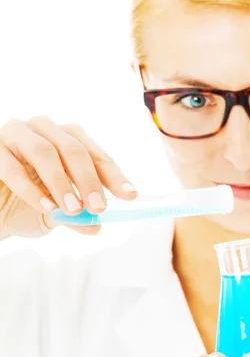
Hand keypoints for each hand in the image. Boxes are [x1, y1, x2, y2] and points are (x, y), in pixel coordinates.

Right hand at [0, 116, 136, 239]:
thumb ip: (75, 217)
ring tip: (72, 209)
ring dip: (61, 182)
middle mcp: (44, 131)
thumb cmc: (23, 206)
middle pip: (73, 148)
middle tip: (98, 207)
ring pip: (44, 151)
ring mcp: (17, 135)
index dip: (114, 175)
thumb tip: (96, 225)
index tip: (130, 195)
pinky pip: (13, 166)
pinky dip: (31, 189)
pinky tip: (45, 207)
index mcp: (66, 141)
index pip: (95, 155)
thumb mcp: (55, 216)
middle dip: (89, 179)